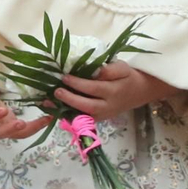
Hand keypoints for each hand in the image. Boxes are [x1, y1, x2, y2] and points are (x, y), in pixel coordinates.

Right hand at [0, 80, 51, 140]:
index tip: (3, 109)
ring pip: (13, 135)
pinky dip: (36, 126)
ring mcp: (1, 126)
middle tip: (21, 122)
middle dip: (11, 130)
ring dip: (29, 130)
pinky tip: (48, 118)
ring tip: (44, 120)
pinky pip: (23, 130)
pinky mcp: (11, 125)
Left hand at [54, 62, 176, 121]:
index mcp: (114, 91)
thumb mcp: (123, 68)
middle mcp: (108, 106)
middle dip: (71, 100)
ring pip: (84, 117)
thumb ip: (111, 69)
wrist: (139, 92)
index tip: (64, 77)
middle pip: (89, 106)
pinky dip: (67, 116)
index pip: (95, 88)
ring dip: (65, 111)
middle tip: (56, 91)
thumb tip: (97, 71)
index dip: (79, 83)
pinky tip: (53, 110)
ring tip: (48, 103)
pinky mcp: (98, 119)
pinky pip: (82, 120)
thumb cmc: (127, 77)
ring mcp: (103, 115)